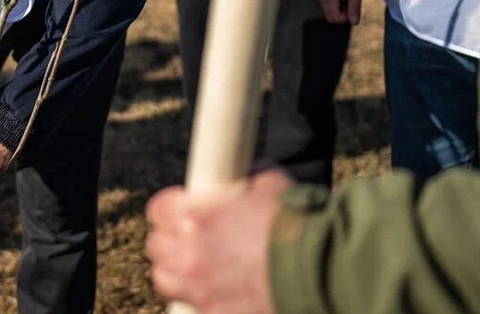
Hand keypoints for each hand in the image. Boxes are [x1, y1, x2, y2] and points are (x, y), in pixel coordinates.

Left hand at [145, 169, 293, 313]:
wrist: (322, 271)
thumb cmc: (298, 224)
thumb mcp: (271, 186)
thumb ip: (250, 181)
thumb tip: (250, 179)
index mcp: (195, 218)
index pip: (159, 210)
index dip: (169, 210)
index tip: (178, 213)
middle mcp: (190, 255)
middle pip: (157, 247)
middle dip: (171, 241)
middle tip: (188, 241)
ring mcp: (201, 290)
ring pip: (165, 280)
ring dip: (177, 273)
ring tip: (195, 270)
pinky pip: (192, 307)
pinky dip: (201, 300)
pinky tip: (218, 294)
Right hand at [315, 0, 365, 24]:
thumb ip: (355, 7)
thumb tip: (354, 22)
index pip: (334, 19)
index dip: (345, 18)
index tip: (353, 8)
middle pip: (330, 15)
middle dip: (342, 12)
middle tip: (351, 0)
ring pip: (329, 8)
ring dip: (340, 6)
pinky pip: (327, 1)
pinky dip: (336, 0)